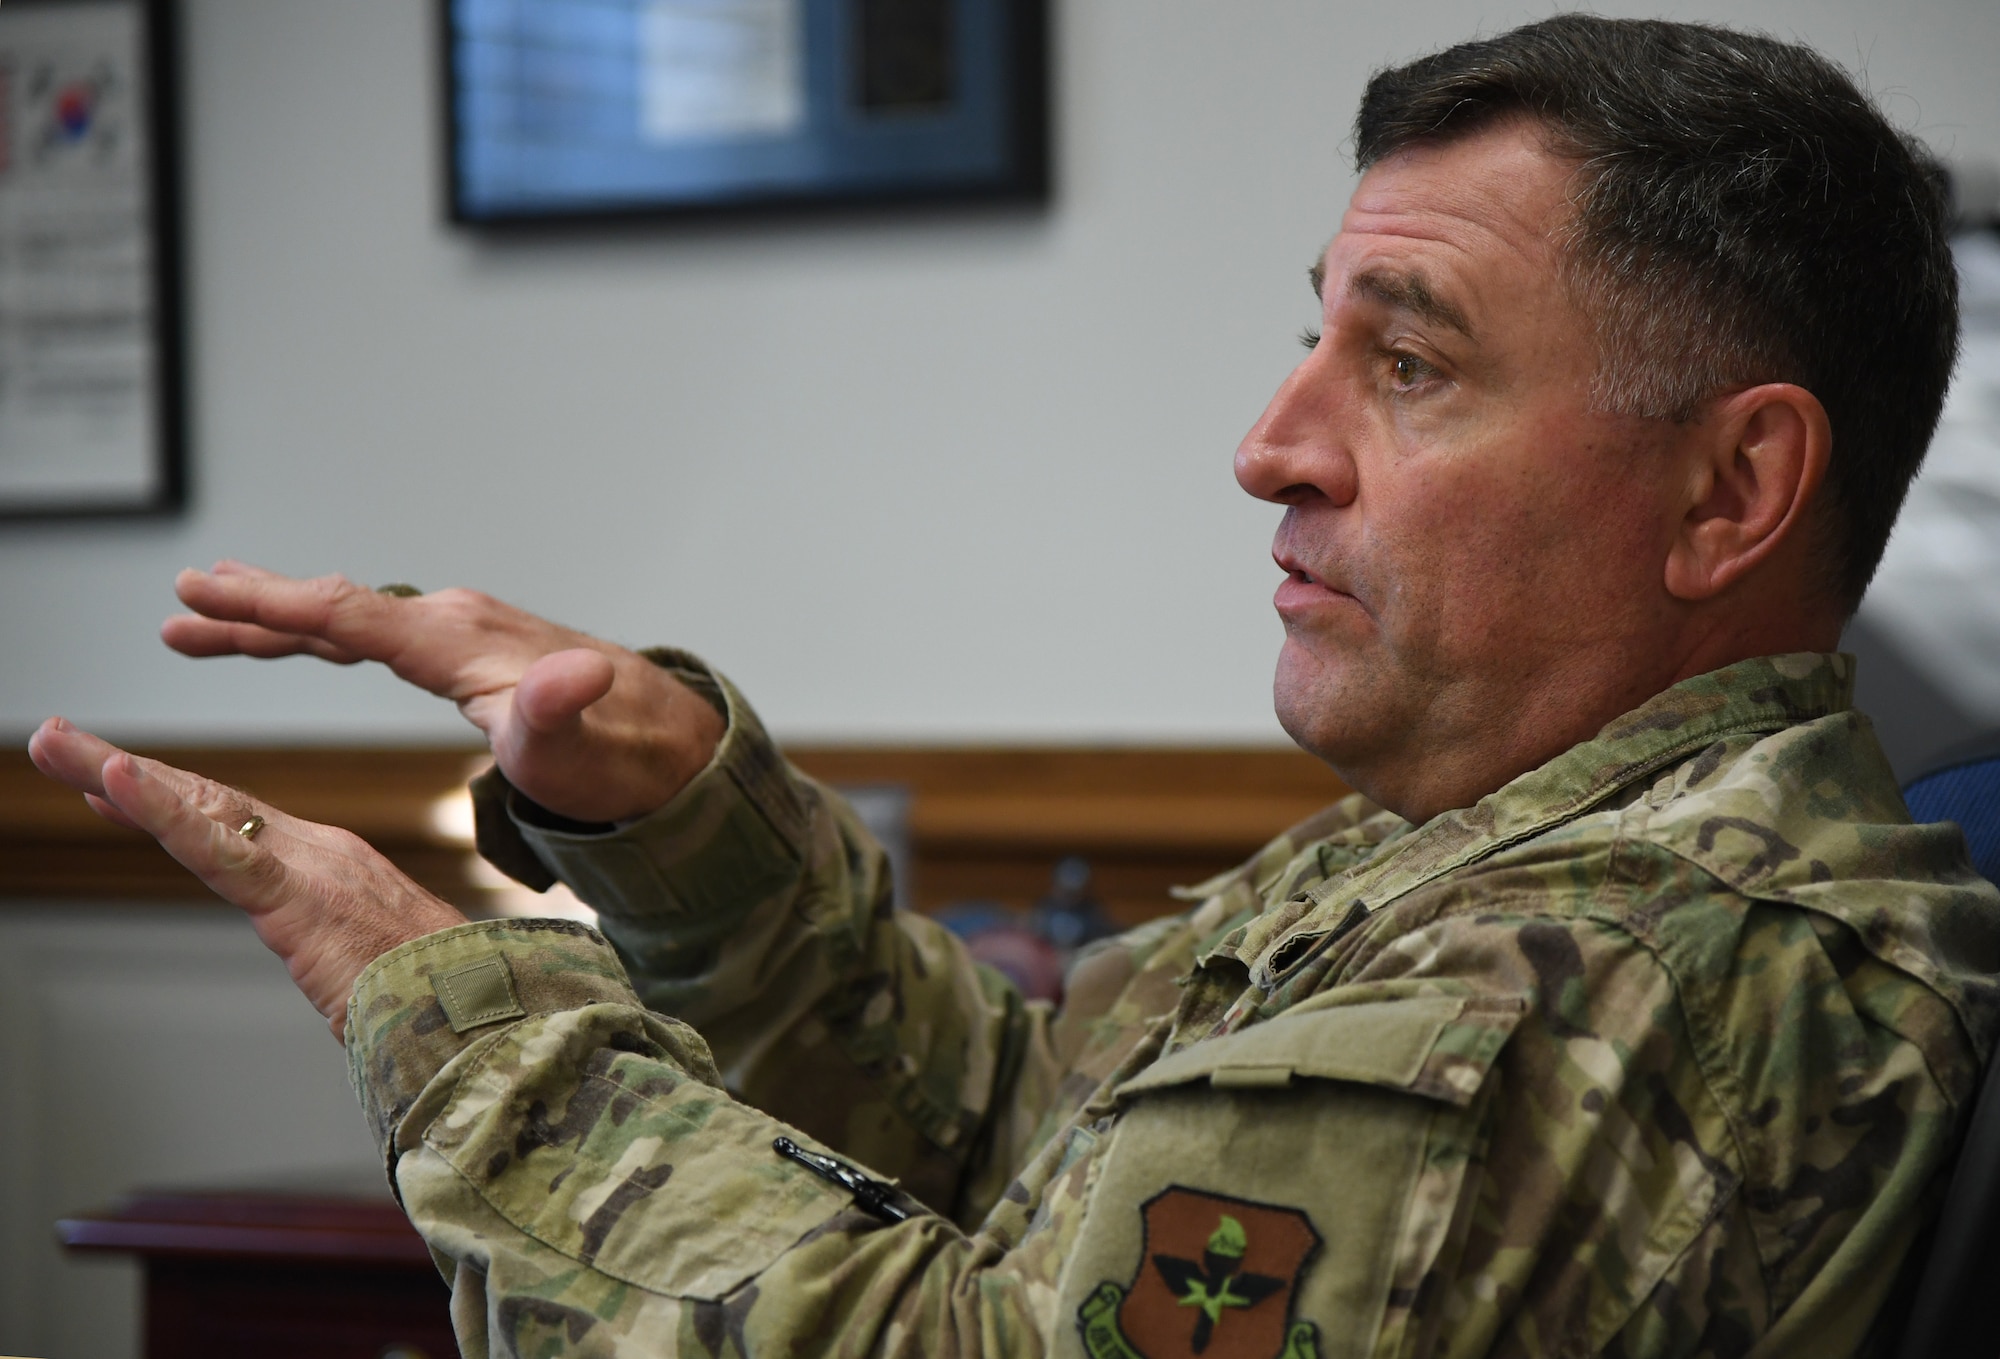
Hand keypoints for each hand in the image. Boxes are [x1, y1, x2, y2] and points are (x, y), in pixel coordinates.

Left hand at [27, 718, 465, 1039]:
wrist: (482, 1018)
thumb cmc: (440, 1005)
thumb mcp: (378, 975)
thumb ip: (348, 963)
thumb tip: (347, 984)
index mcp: (335, 869)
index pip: (233, 824)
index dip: (167, 798)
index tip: (111, 779)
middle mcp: (318, 853)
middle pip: (204, 801)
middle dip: (119, 769)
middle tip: (57, 738)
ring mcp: (306, 867)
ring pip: (195, 810)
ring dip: (113, 772)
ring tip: (54, 741)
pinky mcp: (293, 896)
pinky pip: (214, 848)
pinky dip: (160, 810)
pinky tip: (113, 778)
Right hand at [162, 561, 723, 822]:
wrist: (672, 748)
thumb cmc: (621, 758)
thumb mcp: (579, 747)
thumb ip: (560, 713)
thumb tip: (572, 672)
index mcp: (461, 642)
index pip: (349, 614)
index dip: (270, 605)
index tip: (201, 593)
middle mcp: (458, 623)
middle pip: (336, 607)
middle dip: (255, 606)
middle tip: (180, 604)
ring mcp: (466, 635)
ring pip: (353, 618)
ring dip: (280, 618)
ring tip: (207, 615)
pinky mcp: (474, 654)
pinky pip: (382, 634)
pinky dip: (330, 631)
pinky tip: (308, 636)